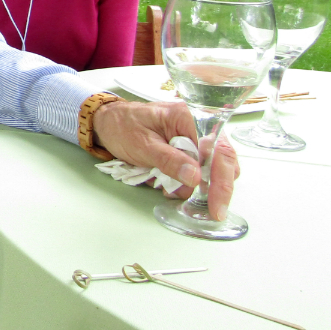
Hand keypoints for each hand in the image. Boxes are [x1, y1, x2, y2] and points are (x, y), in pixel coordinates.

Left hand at [92, 100, 239, 219]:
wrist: (108, 122)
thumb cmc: (123, 126)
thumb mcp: (143, 145)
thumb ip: (169, 160)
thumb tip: (196, 178)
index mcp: (190, 117)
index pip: (217, 149)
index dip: (222, 179)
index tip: (217, 204)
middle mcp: (199, 126)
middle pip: (223, 160)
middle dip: (216, 188)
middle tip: (211, 212)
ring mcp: (195, 140)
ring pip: (211, 170)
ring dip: (194, 186)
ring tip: (167, 187)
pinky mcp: (188, 152)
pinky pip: (196, 172)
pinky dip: (185, 184)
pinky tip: (166, 184)